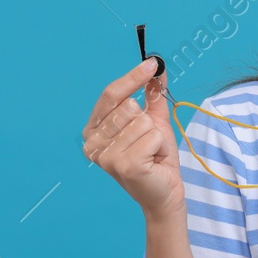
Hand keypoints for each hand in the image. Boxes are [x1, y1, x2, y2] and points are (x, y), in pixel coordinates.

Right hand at [82, 59, 183, 218]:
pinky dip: (160, 146)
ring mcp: (107, 156)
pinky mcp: (125, 165)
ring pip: (143, 121)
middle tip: (148, 141)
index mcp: (94, 130)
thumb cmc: (155, 159)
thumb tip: (157, 69)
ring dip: (156, 136)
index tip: (151, 64)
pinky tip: (154, 161)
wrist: (165, 193)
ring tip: (151, 153)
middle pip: (129, 106)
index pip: (111, 94)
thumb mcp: (153, 122)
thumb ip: (152, 95)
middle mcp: (93, 143)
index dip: (132, 77)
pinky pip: (153, 136)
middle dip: (148, 121)